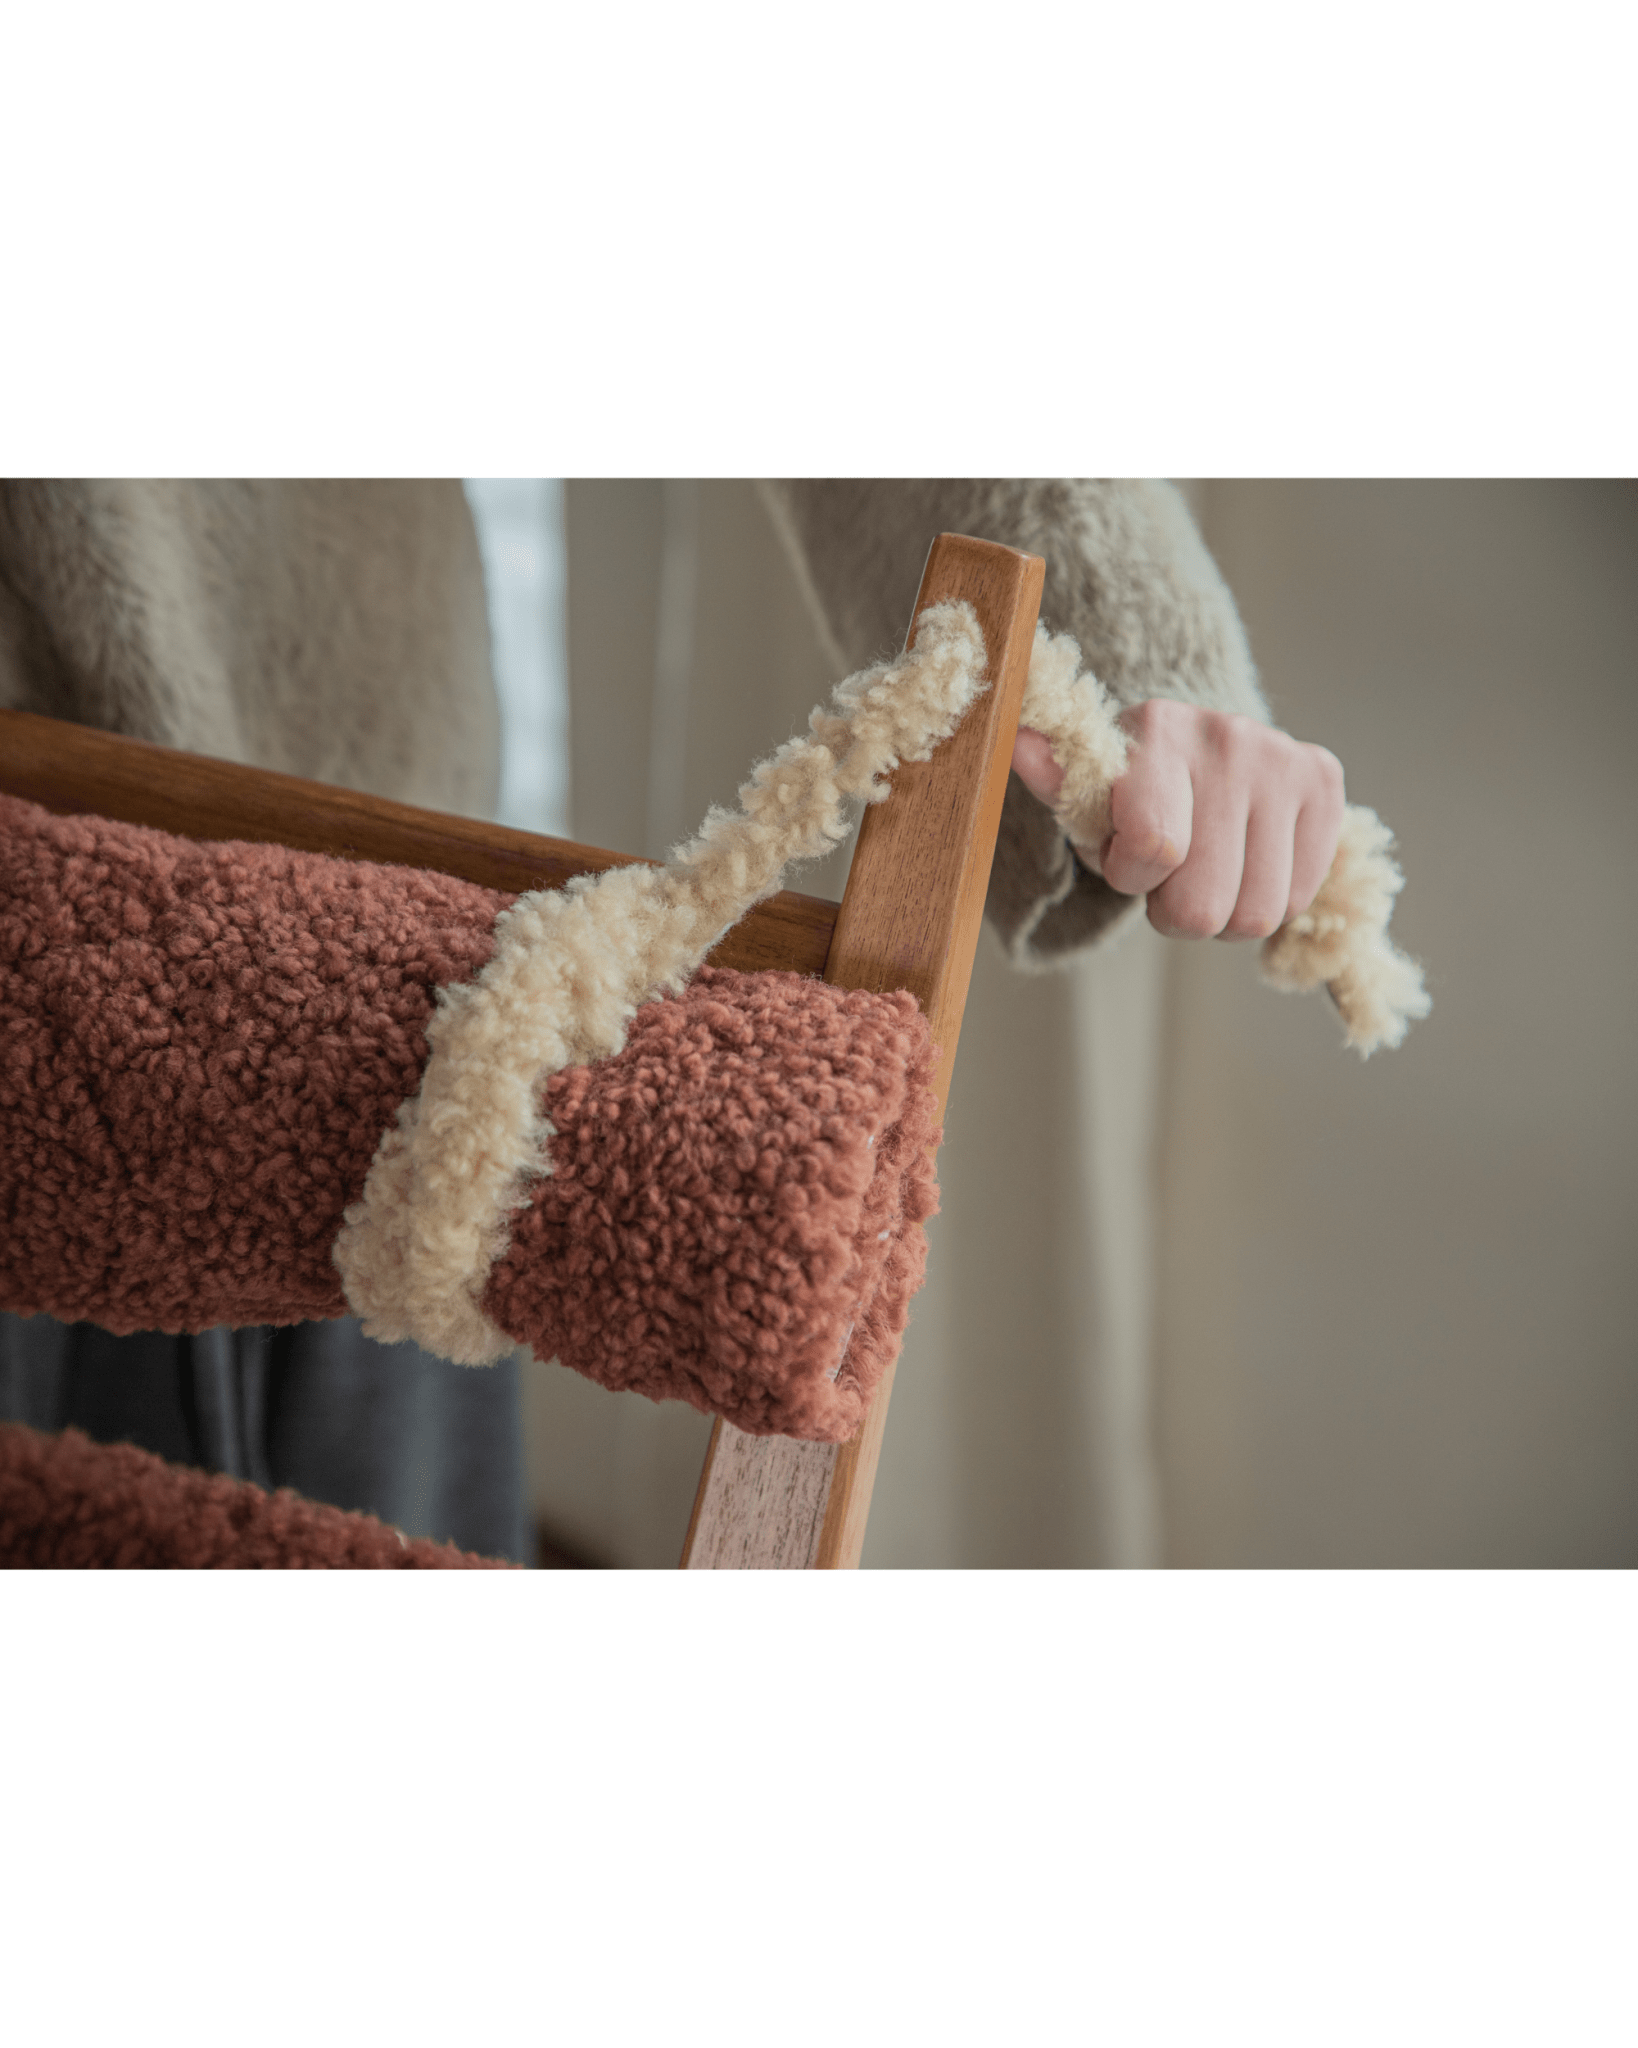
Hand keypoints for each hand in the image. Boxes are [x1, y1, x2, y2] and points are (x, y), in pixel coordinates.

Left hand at [1011, 700, 1345, 938]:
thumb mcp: (1084, 795)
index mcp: (1156, 731)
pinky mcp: (1325, 782)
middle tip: (1170, 874)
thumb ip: (1053, 780)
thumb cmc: (1129, 788)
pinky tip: (1246, 860)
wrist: (1197, 748)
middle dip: (1178, 909)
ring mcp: (1283, 757)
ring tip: (1206, 867)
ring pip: (1257, 913)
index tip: (1128, 863)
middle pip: (1205, 905)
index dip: (1135, 878)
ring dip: (1224, 911)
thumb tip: (1017, 742)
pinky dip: (1267, 896)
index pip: (1155, 847)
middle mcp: (1228, 737)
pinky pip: (1298, 897)